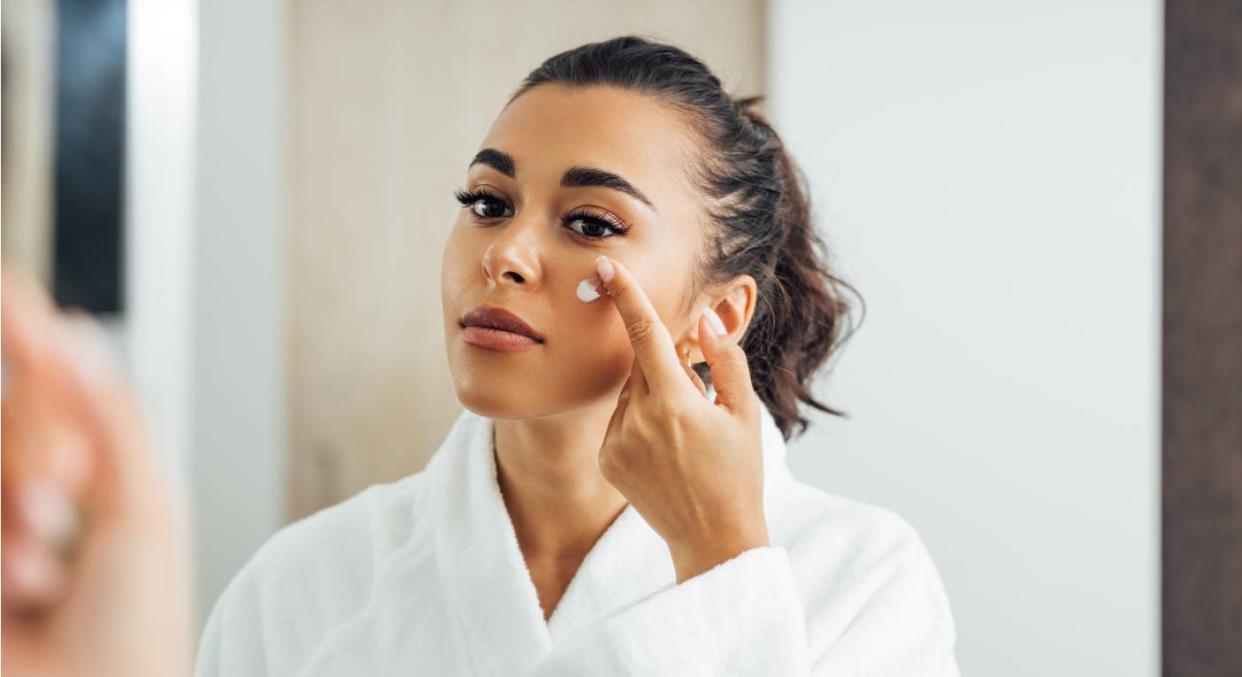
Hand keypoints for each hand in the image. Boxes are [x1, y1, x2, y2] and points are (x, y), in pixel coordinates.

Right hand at [1, 263, 190, 676]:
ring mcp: (0, 531)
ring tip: (39, 577)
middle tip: (56, 507)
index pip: (49, 387)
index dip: (22, 332)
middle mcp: (34, 499)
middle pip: (15, 422)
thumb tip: (77, 338)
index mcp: (96, 480)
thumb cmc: (137, 634)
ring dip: (13, 515)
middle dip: (33, 450)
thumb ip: (113, 421)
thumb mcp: (145, 514)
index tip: (11, 287)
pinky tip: (24, 589)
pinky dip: (2, 547)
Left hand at [592, 255, 767, 583]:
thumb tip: (706, 321)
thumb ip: (726, 361)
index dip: (626, 297)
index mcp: (674, 404)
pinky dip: (639, 421)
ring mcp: (617, 442)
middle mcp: (637, 420)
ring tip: (684, 436)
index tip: (607, 267)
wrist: (712, 538)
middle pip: (641, 366)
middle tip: (697, 398)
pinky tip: (665, 450)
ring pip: (629, 393)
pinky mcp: (606, 459)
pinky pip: (618, 421)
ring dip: (653, 396)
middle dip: (665, 368)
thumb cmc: (738, 474)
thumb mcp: (745, 414)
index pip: (645, 336)